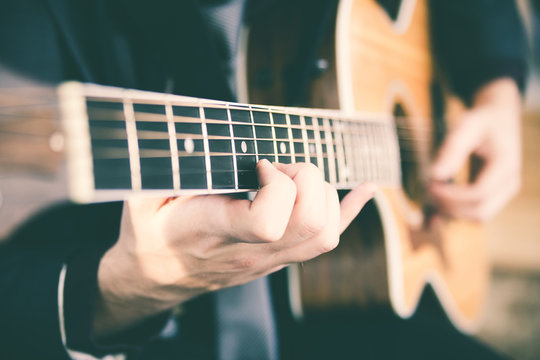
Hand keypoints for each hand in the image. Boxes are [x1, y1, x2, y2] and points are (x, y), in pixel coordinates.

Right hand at [94, 160, 375, 336]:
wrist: (154, 277)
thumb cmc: (150, 232)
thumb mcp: (145, 193)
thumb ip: (172, 163)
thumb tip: (200, 124)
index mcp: (212, 230)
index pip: (267, 221)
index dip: (277, 185)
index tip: (261, 164)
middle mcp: (248, 251)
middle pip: (310, 224)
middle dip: (308, 180)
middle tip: (281, 167)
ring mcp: (267, 260)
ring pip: (325, 236)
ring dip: (323, 194)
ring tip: (293, 179)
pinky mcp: (277, 260)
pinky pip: (325, 242)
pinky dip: (348, 212)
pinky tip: (362, 191)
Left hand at [429, 78, 521, 221]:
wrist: (498, 120)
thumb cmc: (482, 121)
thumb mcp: (466, 127)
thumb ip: (451, 150)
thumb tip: (435, 175)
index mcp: (505, 165)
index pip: (479, 193)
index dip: (451, 195)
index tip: (430, 185)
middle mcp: (509, 184)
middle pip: (479, 211)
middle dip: (450, 206)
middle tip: (427, 190)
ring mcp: (503, 193)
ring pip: (478, 217)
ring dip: (452, 212)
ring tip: (431, 193)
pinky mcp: (494, 197)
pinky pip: (475, 214)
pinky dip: (455, 214)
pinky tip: (434, 210)